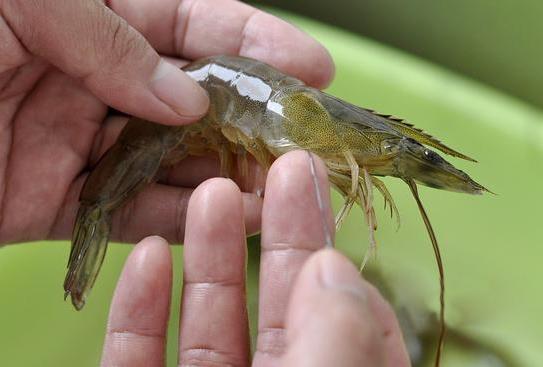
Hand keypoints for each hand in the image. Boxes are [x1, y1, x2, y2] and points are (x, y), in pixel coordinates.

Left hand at [0, 0, 333, 244]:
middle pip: (195, 98)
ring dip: (229, 175)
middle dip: (254, 119)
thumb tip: (184, 94)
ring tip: (280, 188)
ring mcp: (81, 144)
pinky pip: (133, 212)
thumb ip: (102, 32)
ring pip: (174, 160)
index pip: (190, 22)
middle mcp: (94, 79)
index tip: (311, 67)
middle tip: (304, 142)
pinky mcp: (60, 203)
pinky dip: (181, 219)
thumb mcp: (11, 3)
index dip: (256, 41)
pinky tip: (228, 221)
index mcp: (86, 15)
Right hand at [101, 151, 409, 366]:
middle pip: (276, 305)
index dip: (335, 256)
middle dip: (274, 230)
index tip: (325, 196)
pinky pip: (137, 358)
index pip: (347, 320)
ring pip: (208, 323)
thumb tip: (332, 264)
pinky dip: (138, 309)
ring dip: (208, 254)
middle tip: (276, 163)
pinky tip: (147, 254)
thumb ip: (339, 339)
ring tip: (210, 191)